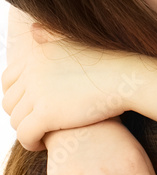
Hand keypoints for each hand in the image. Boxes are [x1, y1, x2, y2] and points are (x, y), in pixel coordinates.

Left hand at [2, 27, 136, 150]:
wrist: (127, 78)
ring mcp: (37, 92)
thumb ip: (50, 35)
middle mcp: (31, 71)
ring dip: (26, 131)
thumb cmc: (109, 62)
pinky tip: (43, 145)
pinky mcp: (45, 115)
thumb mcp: (75, 41)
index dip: (16, 97)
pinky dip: (30, 143)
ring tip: (41, 136)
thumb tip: (33, 29)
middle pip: (10, 102)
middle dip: (20, 115)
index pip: (7, 81)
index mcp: (35, 54)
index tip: (30, 107)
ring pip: (16, 121)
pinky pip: (25, 135)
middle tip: (36, 124)